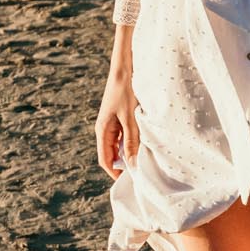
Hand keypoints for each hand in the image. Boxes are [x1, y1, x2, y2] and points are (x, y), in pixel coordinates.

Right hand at [96, 61, 139, 176]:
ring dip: (130, 154)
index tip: (131, 182)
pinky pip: (125, 137)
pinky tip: (145, 144)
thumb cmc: (126, 91)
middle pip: (112, 155)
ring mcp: (113, 124)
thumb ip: (131, 142)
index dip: (116, 173)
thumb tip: (131, 164)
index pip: (105, 160)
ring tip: (146, 160)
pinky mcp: (120, 118)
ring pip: (120, 147)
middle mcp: (106, 130)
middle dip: (125, 165)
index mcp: (103, 131)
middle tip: (142, 173)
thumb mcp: (131, 118)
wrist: (125, 68)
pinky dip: (134, 143)